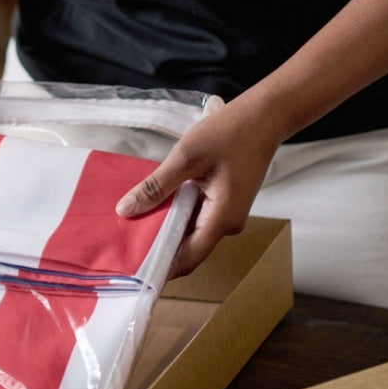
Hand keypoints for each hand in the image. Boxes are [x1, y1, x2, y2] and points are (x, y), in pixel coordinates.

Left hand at [116, 98, 279, 277]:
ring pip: (189, 232)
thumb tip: (126, 210)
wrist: (265, 116)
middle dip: (156, 248)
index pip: (187, 259)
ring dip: (163, 230)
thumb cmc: (231, 132)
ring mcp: (225, 214)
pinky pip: (194, 217)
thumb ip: (156, 186)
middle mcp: (226, 224)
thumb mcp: (186, 157)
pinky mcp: (223, 203)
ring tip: (130, 228)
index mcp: (221, 219)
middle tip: (122, 247)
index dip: (159, 268)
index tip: (132, 272)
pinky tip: (152, 206)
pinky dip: (174, 215)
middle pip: (186, 248)